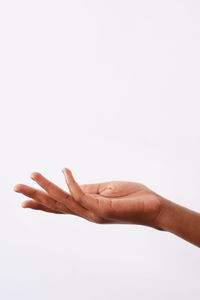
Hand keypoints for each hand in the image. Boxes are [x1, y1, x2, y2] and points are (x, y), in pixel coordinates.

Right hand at [14, 168, 162, 228]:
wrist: (155, 208)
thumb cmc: (132, 198)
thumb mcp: (106, 191)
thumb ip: (88, 189)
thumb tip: (70, 184)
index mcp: (87, 208)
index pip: (60, 206)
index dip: (42, 203)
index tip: (24, 201)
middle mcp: (87, 213)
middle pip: (56, 205)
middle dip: (35, 196)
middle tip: (15, 187)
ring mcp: (93, 213)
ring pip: (63, 200)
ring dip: (46, 188)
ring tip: (32, 175)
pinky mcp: (102, 209)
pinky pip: (82, 194)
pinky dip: (71, 182)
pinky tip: (64, 170)